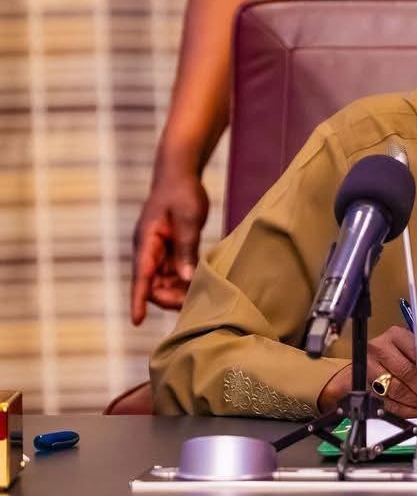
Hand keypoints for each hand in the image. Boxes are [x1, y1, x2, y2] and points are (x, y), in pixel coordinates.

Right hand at [130, 164, 208, 324]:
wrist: (179, 174)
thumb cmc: (183, 193)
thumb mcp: (189, 219)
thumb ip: (187, 248)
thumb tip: (186, 278)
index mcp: (147, 241)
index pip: (140, 277)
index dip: (138, 300)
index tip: (136, 321)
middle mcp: (147, 249)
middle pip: (151, 285)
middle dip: (168, 298)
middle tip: (194, 302)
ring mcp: (156, 250)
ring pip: (162, 282)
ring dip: (177, 291)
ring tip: (200, 295)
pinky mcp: (168, 250)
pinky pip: (171, 273)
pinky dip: (183, 281)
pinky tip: (198, 284)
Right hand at [318, 326, 416, 417]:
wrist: (360, 365)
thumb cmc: (392, 357)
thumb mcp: (413, 351)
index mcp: (397, 335)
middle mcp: (380, 348)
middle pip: (408, 373)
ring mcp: (368, 366)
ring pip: (397, 390)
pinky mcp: (361, 385)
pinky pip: (387, 402)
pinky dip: (404, 410)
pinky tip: (416, 412)